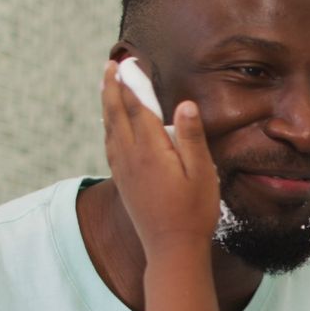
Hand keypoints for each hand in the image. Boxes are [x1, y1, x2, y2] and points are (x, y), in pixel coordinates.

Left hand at [101, 61, 219, 254]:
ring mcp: (123, 169)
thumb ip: (191, 137)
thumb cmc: (194, 212)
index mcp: (150, 150)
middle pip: (115, 113)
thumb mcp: (202, 173)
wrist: (171, 249)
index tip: (130, 61)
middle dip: (112, 86)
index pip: (136, 107)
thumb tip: (185, 104)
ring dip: (106, 103)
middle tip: (111, 64)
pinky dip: (108, 125)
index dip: (132, 82)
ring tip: (106, 85)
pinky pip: (109, 144)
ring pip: (109, 127)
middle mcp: (130, 157)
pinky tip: (110, 124)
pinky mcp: (123, 181)